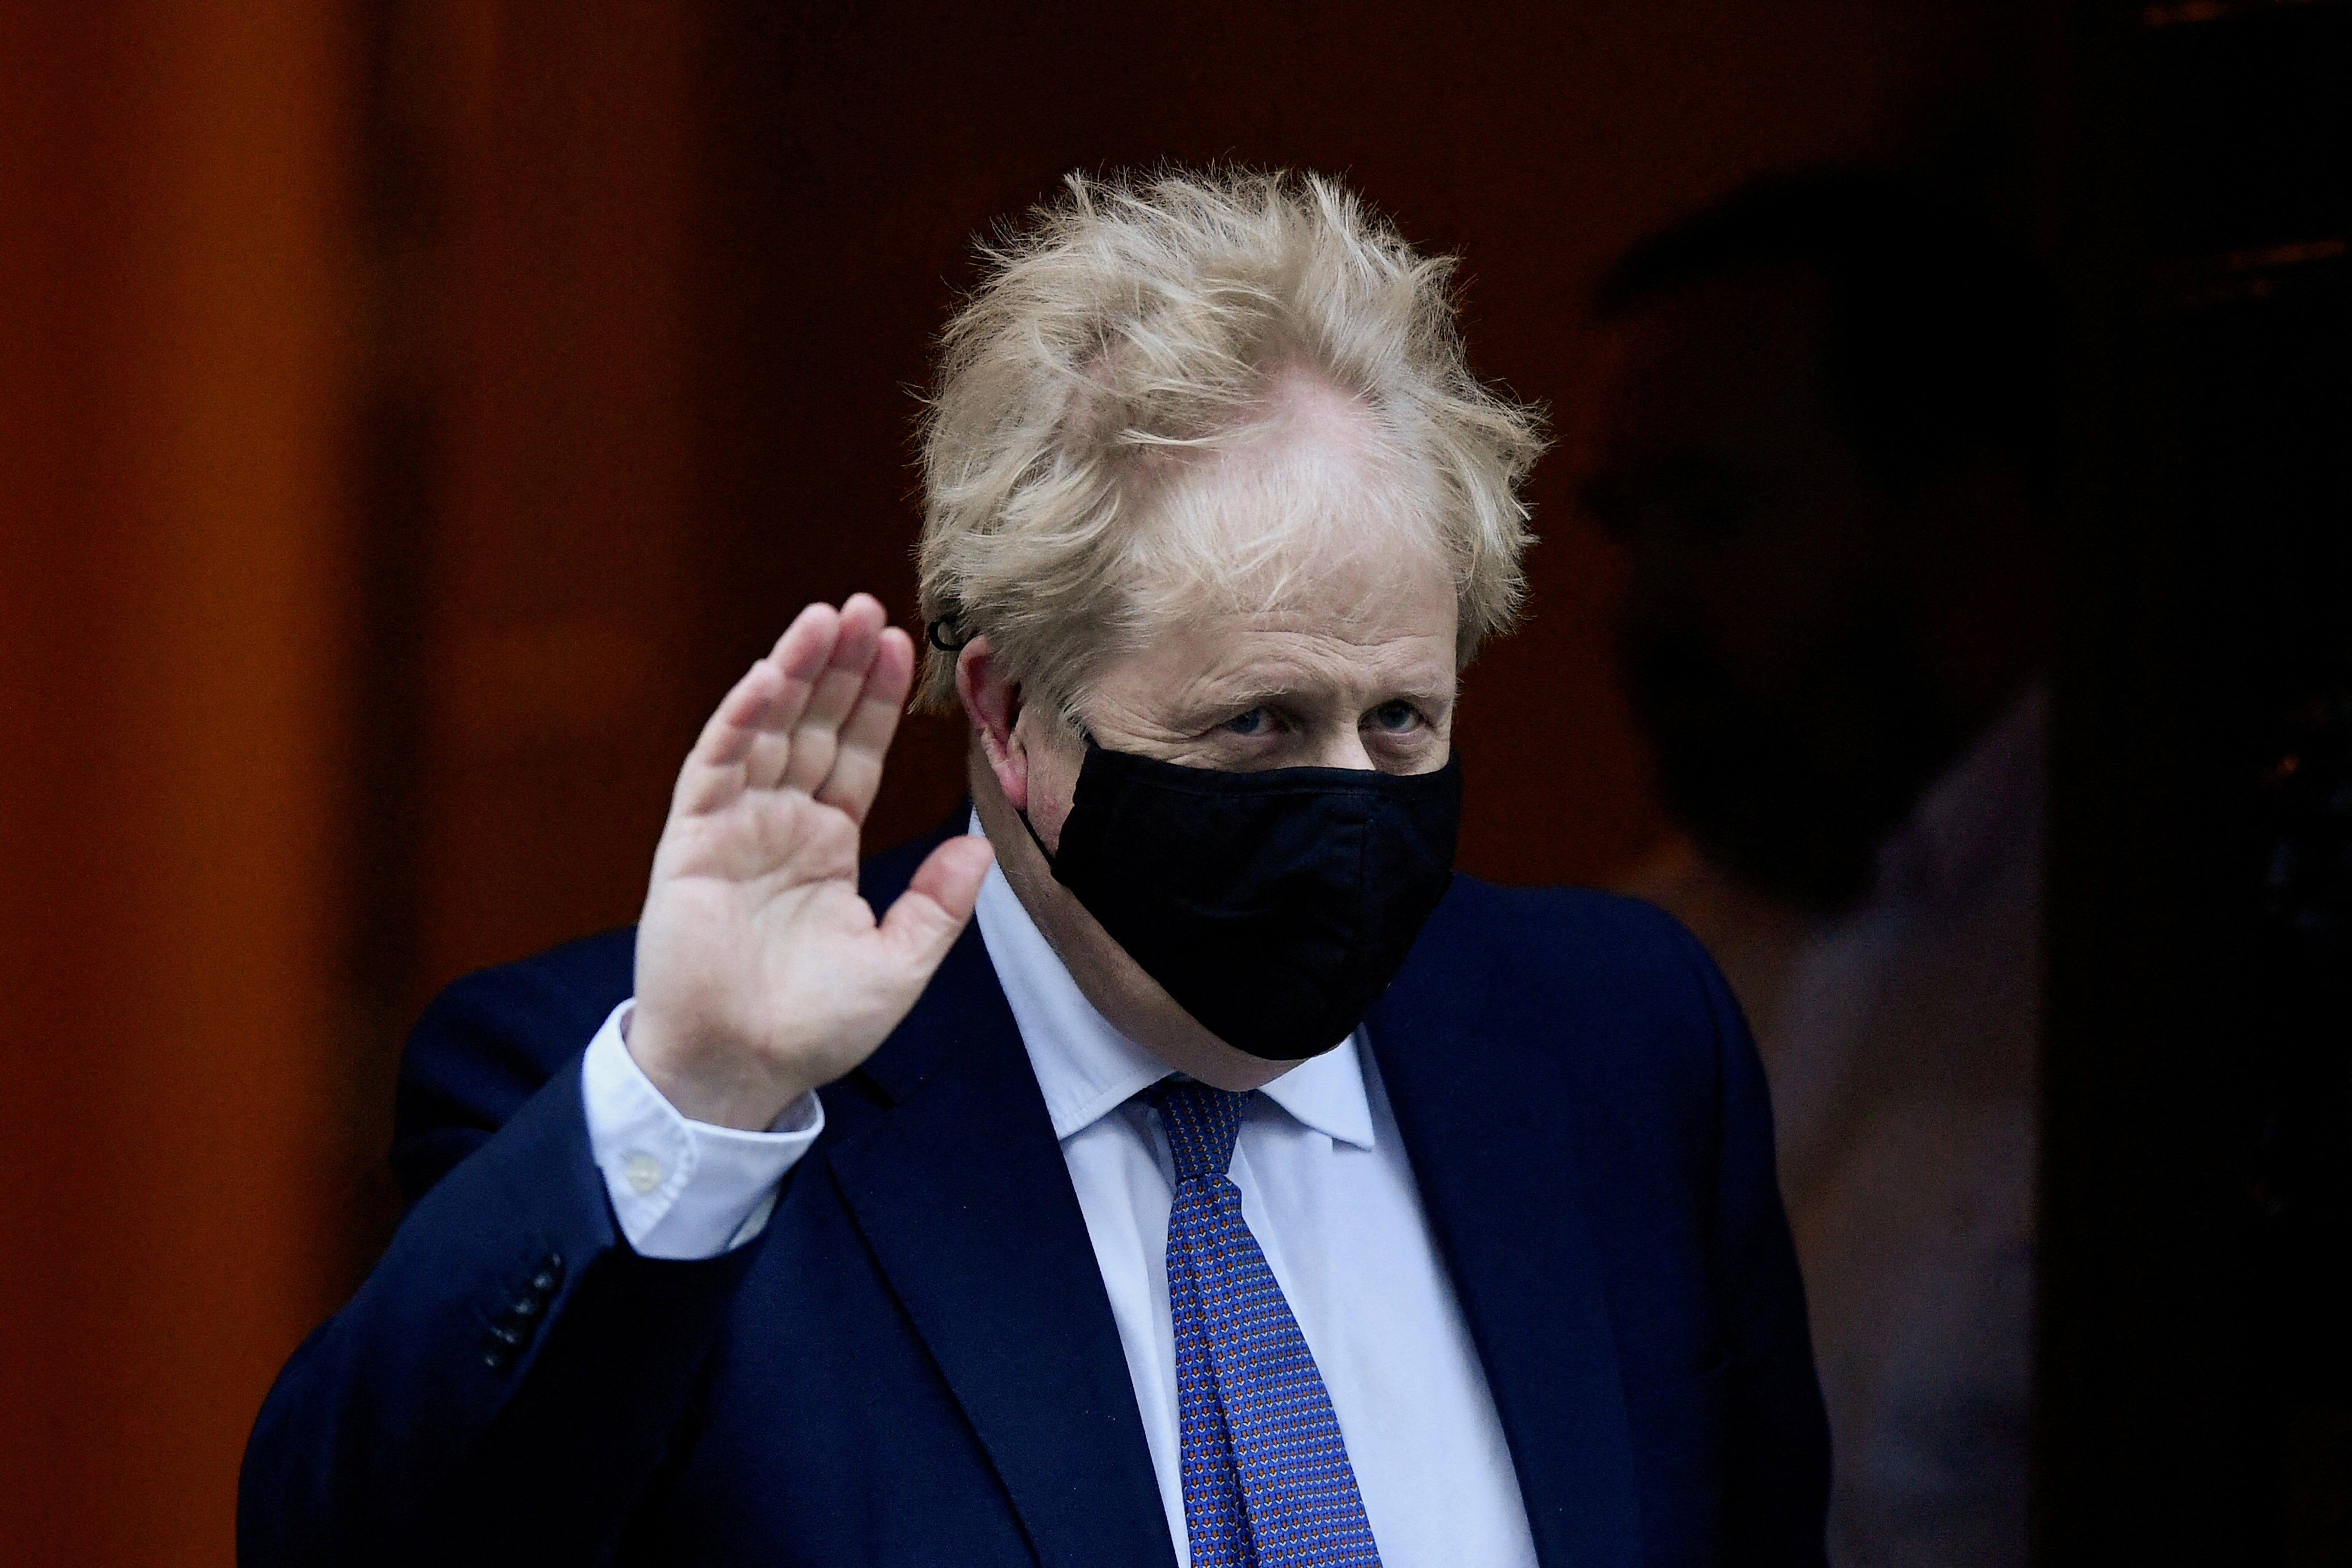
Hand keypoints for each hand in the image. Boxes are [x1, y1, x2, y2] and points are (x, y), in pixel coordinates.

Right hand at [628, 594, 994, 1129]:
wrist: (742, 1069)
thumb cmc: (815, 1027)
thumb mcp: (899, 963)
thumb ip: (939, 902)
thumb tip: (982, 843)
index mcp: (827, 845)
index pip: (856, 754)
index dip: (875, 700)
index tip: (901, 644)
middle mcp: (781, 825)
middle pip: (814, 727)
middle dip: (838, 666)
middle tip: (864, 604)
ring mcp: (733, 828)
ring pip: (766, 731)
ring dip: (793, 672)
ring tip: (824, 616)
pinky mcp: (691, 842)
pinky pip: (716, 768)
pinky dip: (740, 721)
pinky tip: (768, 677)